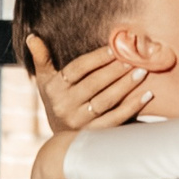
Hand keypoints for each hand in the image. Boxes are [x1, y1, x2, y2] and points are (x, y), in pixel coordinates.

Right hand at [27, 35, 155, 138]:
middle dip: (115, 70)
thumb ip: (41, 57)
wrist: (60, 143)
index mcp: (54, 89)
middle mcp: (64, 107)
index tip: (114, 48)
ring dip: (126, 86)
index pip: (77, 70)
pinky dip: (132, 106)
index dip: (96, 58)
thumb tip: (32, 36)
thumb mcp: (45, 81)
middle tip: (134, 58)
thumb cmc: (57, 101)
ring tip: (142, 72)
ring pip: (106, 101)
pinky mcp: (94, 134)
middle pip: (94, 84)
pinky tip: (146, 94)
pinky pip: (116, 118)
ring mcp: (79, 122)